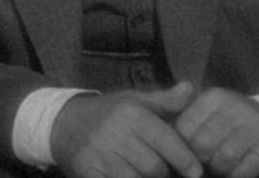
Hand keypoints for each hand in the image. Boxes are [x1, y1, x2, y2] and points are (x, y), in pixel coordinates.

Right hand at [50, 81, 202, 177]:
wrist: (63, 123)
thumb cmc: (106, 112)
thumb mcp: (133, 101)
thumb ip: (164, 100)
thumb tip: (190, 88)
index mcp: (130, 113)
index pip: (166, 141)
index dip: (185, 159)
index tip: (196, 171)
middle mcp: (114, 132)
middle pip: (154, 167)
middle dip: (163, 173)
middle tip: (164, 170)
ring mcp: (98, 155)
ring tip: (143, 172)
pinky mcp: (87, 172)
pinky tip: (127, 176)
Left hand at [175, 88, 258, 176]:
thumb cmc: (227, 122)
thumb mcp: (205, 114)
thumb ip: (183, 122)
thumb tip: (161, 139)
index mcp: (212, 98)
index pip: (184, 128)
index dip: (182, 146)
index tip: (187, 151)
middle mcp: (233, 106)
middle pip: (202, 144)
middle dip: (200, 160)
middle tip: (204, 162)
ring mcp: (254, 123)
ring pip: (224, 158)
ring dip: (219, 169)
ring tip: (219, 167)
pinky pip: (246, 169)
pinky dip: (237, 175)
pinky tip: (236, 171)